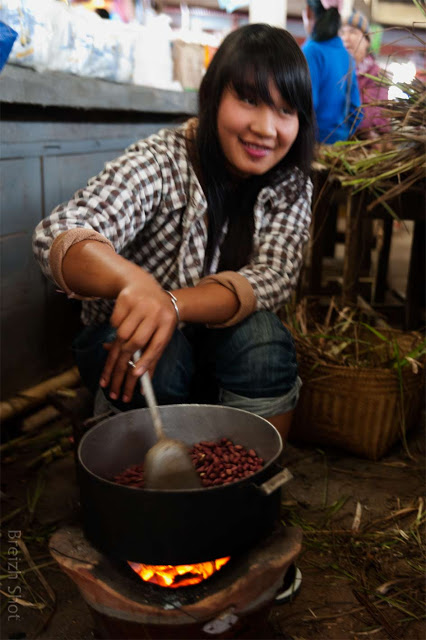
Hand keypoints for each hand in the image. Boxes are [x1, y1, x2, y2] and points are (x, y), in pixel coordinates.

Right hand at [99, 274, 177, 401]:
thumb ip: (151, 356)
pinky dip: (115, 327)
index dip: (146, 361)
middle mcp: (155, 312)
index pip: (157, 345)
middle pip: (136, 342)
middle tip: (114, 380)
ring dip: (118, 345)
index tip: (134, 375)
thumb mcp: (159, 332)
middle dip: (122, 363)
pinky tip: (121, 323)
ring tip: (116, 351)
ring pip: (122, 334)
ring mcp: (140, 304)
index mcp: (167, 322)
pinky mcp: (125, 299)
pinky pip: (114, 322)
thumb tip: (140, 380)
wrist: (145, 286)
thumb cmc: (155, 316)